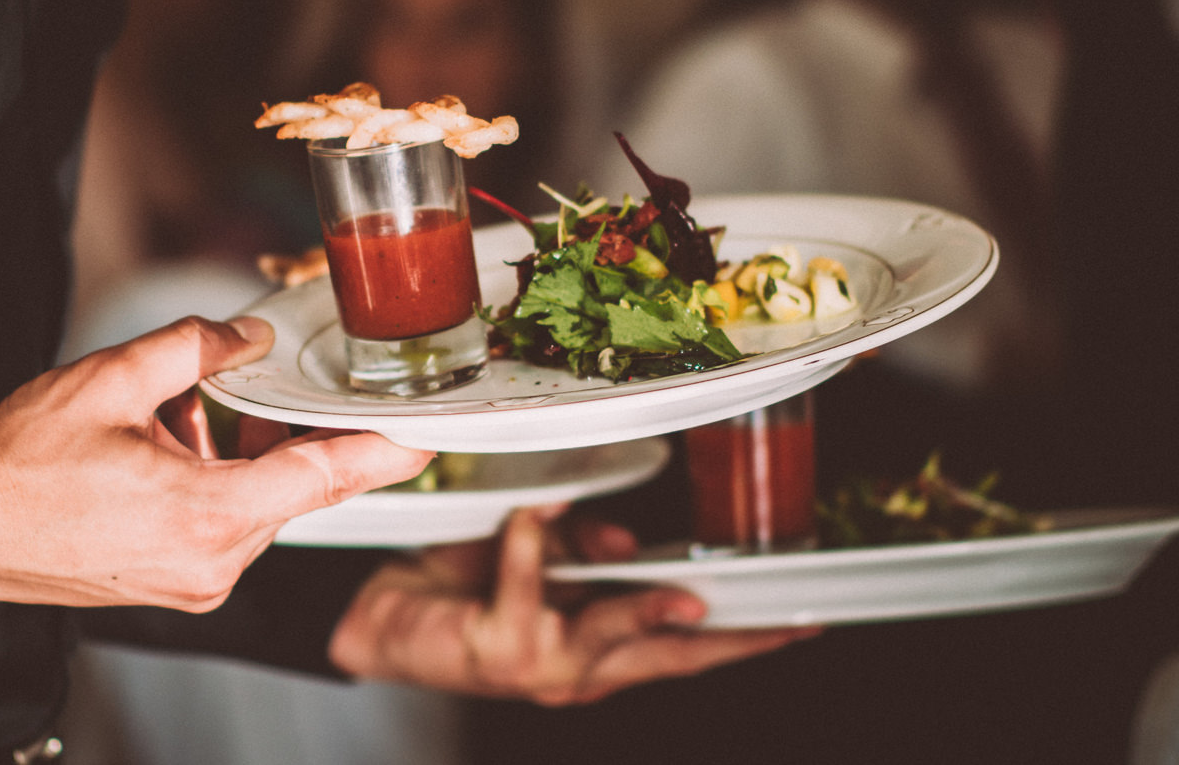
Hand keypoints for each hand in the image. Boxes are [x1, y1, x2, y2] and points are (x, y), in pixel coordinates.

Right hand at [0, 316, 432, 610]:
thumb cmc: (21, 467)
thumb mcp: (110, 380)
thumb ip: (194, 347)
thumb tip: (247, 336)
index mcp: (209, 516)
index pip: (324, 476)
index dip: (384, 453)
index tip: (429, 438)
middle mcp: (214, 561)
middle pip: (294, 485)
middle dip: (291, 430)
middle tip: (281, 387)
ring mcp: (197, 581)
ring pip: (261, 501)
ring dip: (243, 452)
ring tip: (181, 415)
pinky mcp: (180, 584)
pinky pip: (231, 523)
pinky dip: (221, 479)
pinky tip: (175, 444)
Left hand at [329, 506, 818, 704]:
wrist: (381, 610)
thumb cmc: (462, 585)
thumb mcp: (538, 560)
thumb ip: (584, 553)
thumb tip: (625, 547)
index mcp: (596, 646)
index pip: (683, 645)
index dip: (742, 635)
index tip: (797, 619)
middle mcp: (576, 667)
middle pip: (670, 658)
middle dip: (731, 644)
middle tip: (786, 623)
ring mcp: (537, 666)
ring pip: (611, 638)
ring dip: (650, 613)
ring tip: (688, 595)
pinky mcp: (495, 651)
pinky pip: (526, 588)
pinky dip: (535, 544)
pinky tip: (537, 510)